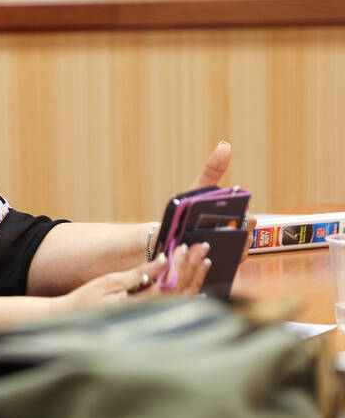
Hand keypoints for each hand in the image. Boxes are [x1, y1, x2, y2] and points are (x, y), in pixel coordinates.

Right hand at [61, 242, 211, 309]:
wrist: (73, 319)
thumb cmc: (87, 299)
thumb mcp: (110, 282)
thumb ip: (139, 273)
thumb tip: (162, 261)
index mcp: (141, 304)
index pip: (169, 282)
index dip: (180, 263)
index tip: (185, 246)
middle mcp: (151, 313)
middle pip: (181, 290)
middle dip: (192, 267)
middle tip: (202, 247)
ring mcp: (152, 316)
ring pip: (181, 298)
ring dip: (194, 278)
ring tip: (203, 261)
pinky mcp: (150, 316)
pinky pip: (175, 306)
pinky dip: (188, 294)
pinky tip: (198, 287)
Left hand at [187, 140, 253, 263]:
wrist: (166, 237)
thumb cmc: (188, 211)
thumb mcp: (198, 191)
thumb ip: (212, 171)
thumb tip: (225, 146)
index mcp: (235, 220)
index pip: (251, 222)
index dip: (248, 222)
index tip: (242, 218)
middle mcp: (236, 240)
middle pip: (248, 242)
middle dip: (242, 238)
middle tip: (229, 235)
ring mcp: (227, 257)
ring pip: (238, 258)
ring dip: (231, 254)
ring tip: (216, 248)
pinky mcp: (215, 270)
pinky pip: (223, 270)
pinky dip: (218, 266)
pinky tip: (207, 262)